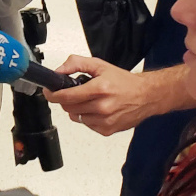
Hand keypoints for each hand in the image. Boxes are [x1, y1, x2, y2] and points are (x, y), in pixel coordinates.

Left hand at [43, 55, 159, 136]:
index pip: (66, 96)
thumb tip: (59, 71)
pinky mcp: (107, 130)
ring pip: (76, 117)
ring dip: (77, 109)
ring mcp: (105, 121)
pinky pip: (87, 124)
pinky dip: (87, 117)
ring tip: (89, 100)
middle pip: (68, 108)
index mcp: (100, 89)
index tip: (48, 92)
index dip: (53, 94)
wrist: (146, 96)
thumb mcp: (100, 66)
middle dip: (66, 100)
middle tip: (73, 93)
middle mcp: (102, 107)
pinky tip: (97, 109)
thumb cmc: (124, 82)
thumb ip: (76, 64)